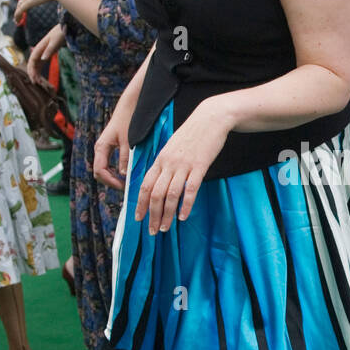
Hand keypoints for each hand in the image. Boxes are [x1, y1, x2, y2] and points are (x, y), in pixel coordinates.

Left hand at [14, 0, 59, 23]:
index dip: (24, 2)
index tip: (23, 7)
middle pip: (21, 1)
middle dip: (19, 8)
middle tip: (17, 15)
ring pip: (19, 7)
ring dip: (17, 14)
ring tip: (16, 21)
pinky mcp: (27, 3)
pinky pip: (19, 11)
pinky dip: (17, 16)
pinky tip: (17, 21)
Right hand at [27, 24, 65, 82]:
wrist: (64, 28)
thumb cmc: (60, 33)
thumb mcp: (55, 42)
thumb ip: (49, 50)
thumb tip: (42, 59)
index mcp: (39, 47)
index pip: (32, 60)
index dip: (31, 69)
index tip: (33, 78)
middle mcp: (39, 51)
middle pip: (32, 63)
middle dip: (32, 73)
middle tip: (35, 83)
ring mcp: (42, 53)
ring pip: (36, 65)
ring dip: (36, 73)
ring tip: (38, 83)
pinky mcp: (46, 54)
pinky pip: (40, 64)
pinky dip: (39, 71)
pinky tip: (40, 77)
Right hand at [93, 106, 131, 190]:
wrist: (128, 107)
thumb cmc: (128, 121)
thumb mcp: (128, 141)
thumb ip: (125, 158)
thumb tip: (123, 174)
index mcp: (101, 148)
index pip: (100, 171)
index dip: (110, 181)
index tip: (123, 187)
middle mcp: (100, 149)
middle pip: (99, 173)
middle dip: (111, 182)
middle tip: (126, 188)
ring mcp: (103, 149)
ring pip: (104, 169)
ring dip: (113, 177)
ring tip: (126, 183)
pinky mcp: (109, 148)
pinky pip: (108, 164)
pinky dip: (115, 171)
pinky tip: (125, 174)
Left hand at [134, 100, 232, 233]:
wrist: (211, 118)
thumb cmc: (193, 134)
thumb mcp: (173, 147)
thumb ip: (166, 163)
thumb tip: (160, 180)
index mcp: (160, 159)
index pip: (145, 185)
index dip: (140, 204)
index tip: (138, 218)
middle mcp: (169, 164)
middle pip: (155, 194)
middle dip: (152, 215)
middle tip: (152, 231)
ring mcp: (184, 165)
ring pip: (170, 195)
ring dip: (166, 214)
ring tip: (165, 228)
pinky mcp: (200, 166)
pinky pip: (190, 189)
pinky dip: (185, 205)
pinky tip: (183, 217)